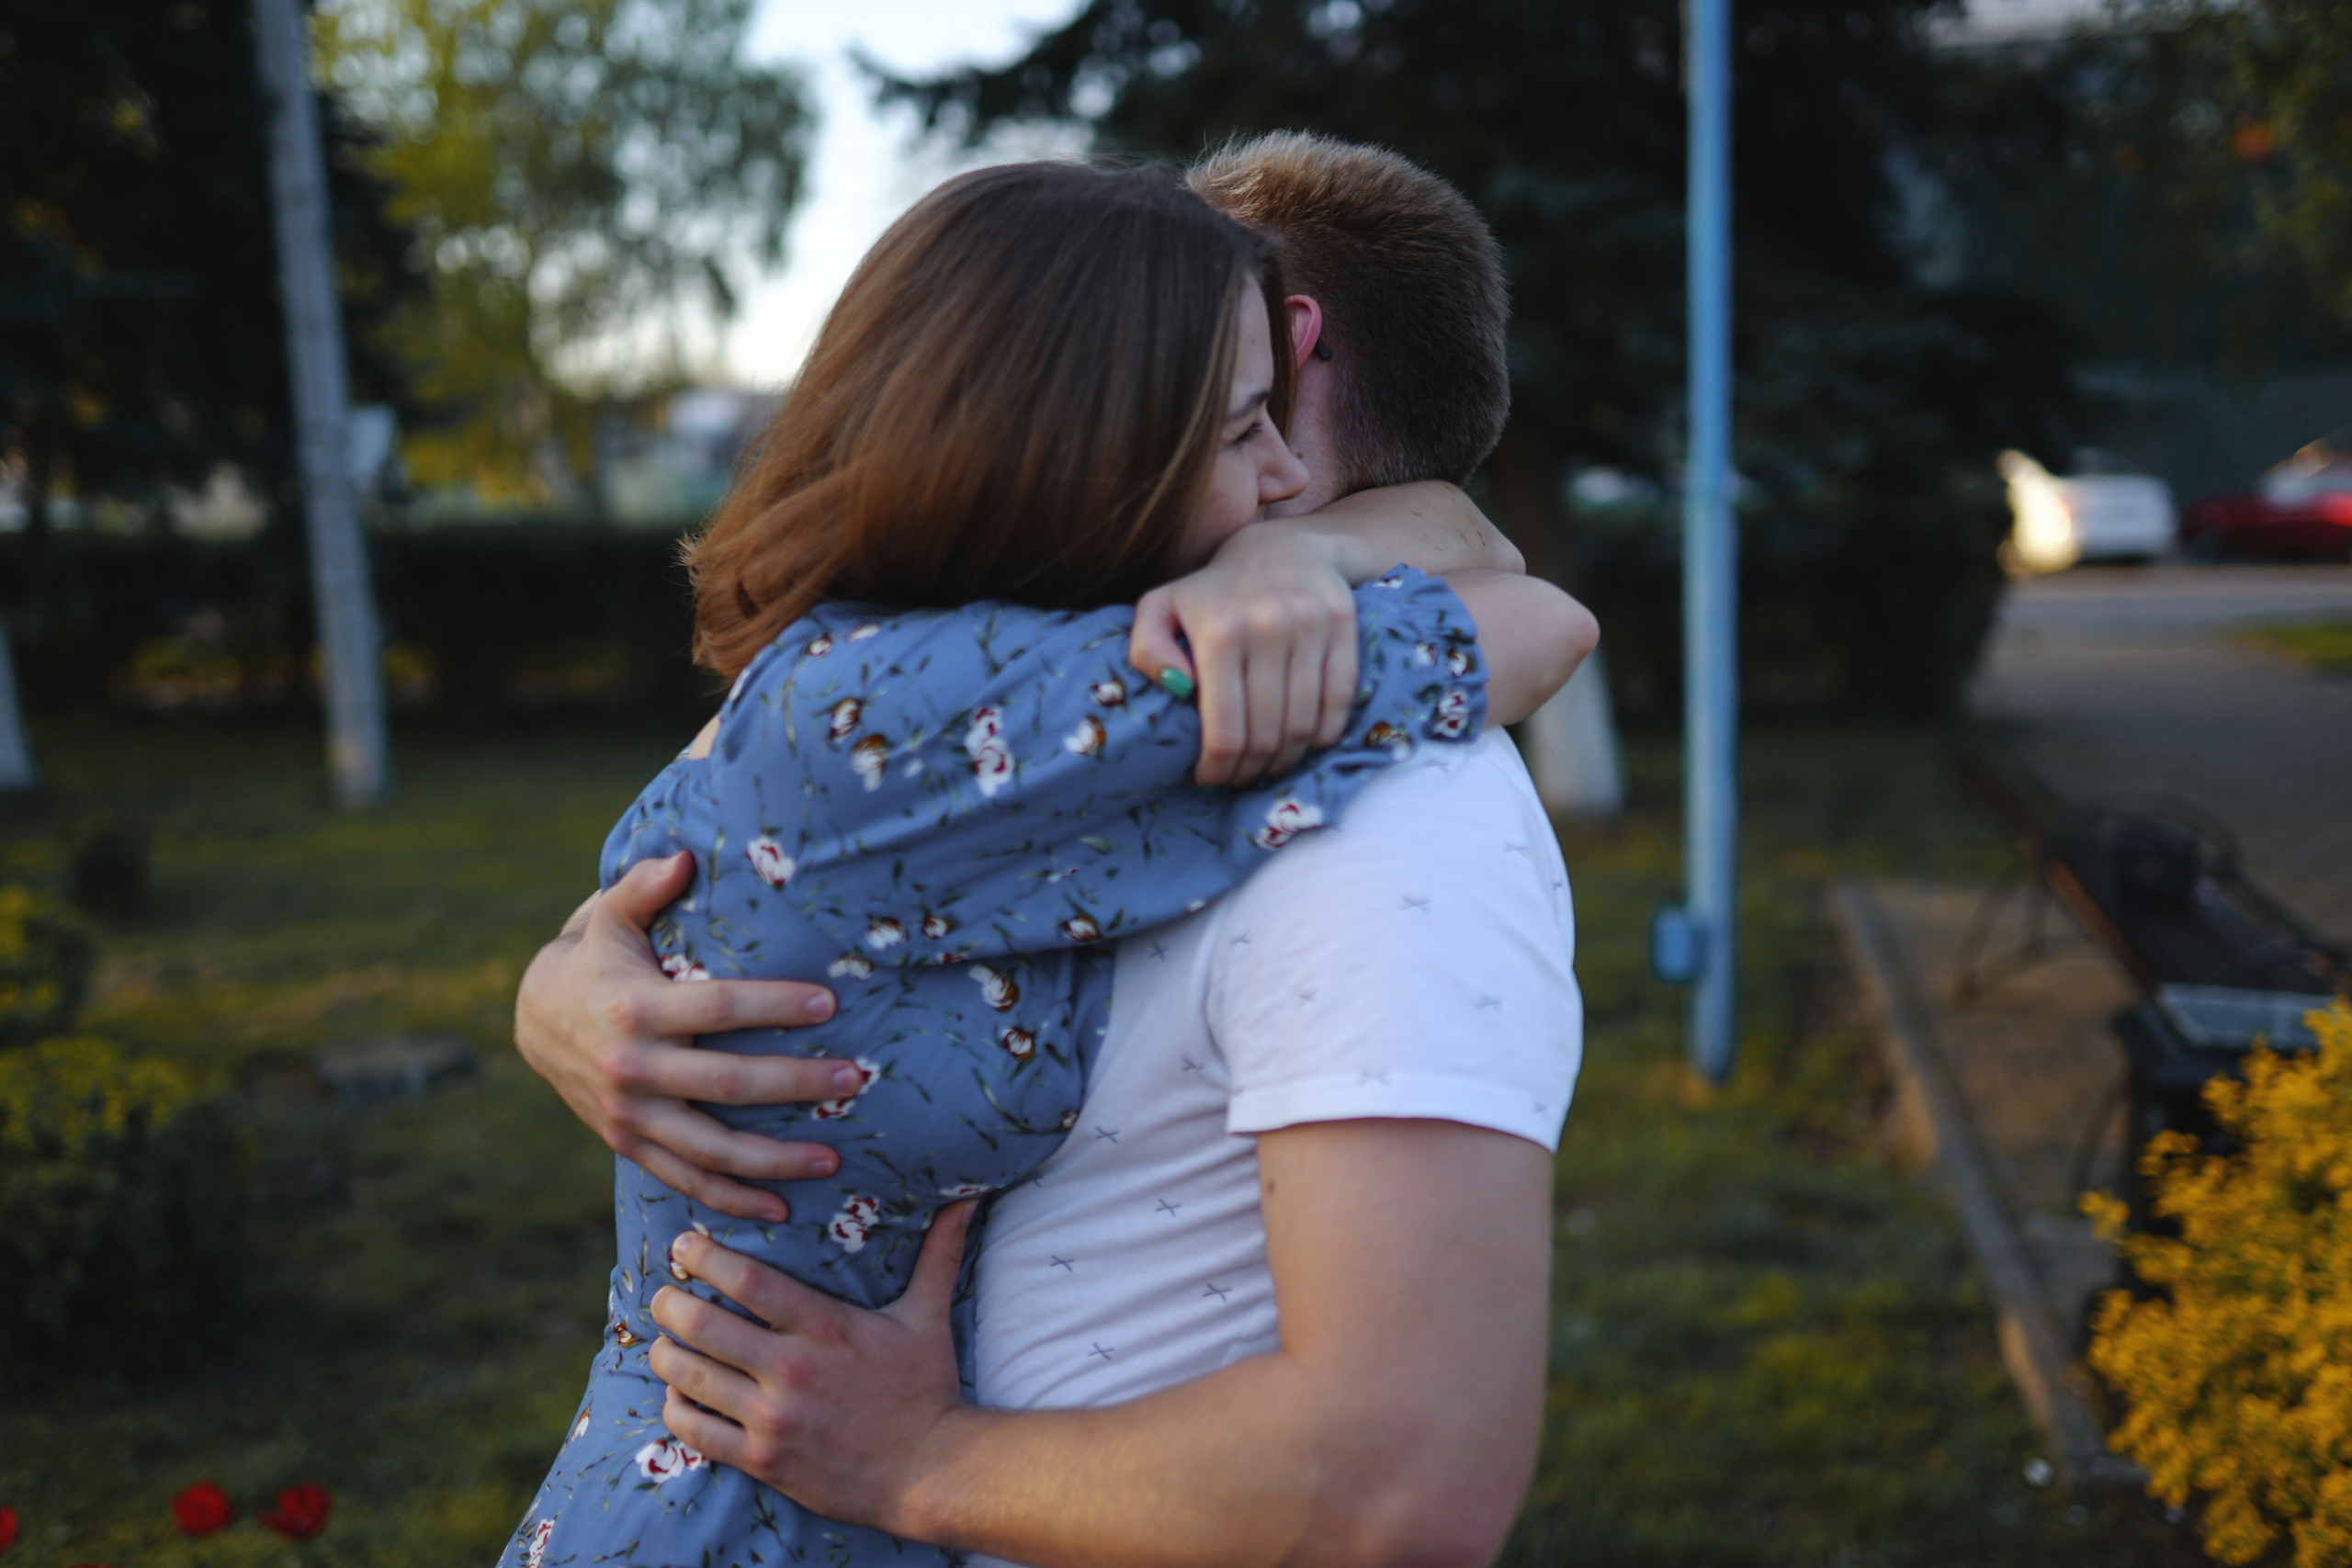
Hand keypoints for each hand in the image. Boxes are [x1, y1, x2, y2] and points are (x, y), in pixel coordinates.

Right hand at [514, 851, 852, 1222]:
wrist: (533, 1020)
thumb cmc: (596, 958)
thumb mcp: (610, 915)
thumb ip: (643, 884)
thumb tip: (683, 856)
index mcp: (636, 1009)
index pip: (718, 1008)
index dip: (774, 1007)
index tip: (830, 1005)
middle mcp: (634, 1069)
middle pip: (728, 1085)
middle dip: (796, 1084)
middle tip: (857, 1079)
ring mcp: (631, 1116)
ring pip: (712, 1149)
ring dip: (775, 1160)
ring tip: (835, 1160)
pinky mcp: (630, 1146)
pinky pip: (687, 1180)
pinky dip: (732, 1200)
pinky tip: (782, 1210)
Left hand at [648, 1204, 980, 1533]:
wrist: (932, 1472)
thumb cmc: (928, 1388)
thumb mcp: (929, 1316)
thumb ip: (938, 1253)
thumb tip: (967, 1198)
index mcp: (826, 1327)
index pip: (746, 1279)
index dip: (704, 1256)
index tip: (685, 1245)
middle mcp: (792, 1370)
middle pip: (701, 1325)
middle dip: (669, 1303)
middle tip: (664, 1294)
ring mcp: (773, 1419)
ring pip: (688, 1377)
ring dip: (666, 1353)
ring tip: (664, 1340)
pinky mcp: (763, 1460)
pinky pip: (695, 1431)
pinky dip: (676, 1407)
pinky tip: (679, 1392)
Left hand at [1129, 524, 1356, 785]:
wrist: (1279, 547)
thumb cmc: (1211, 590)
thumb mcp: (1160, 607)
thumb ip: (1147, 648)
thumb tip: (1175, 689)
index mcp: (1220, 631)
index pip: (1225, 731)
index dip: (1217, 768)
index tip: (1208, 777)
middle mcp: (1268, 628)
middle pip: (1265, 736)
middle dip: (1248, 772)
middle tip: (1236, 778)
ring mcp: (1310, 629)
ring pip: (1303, 728)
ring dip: (1283, 762)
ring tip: (1265, 767)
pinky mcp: (1342, 629)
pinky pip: (1338, 704)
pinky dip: (1320, 738)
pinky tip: (1299, 745)